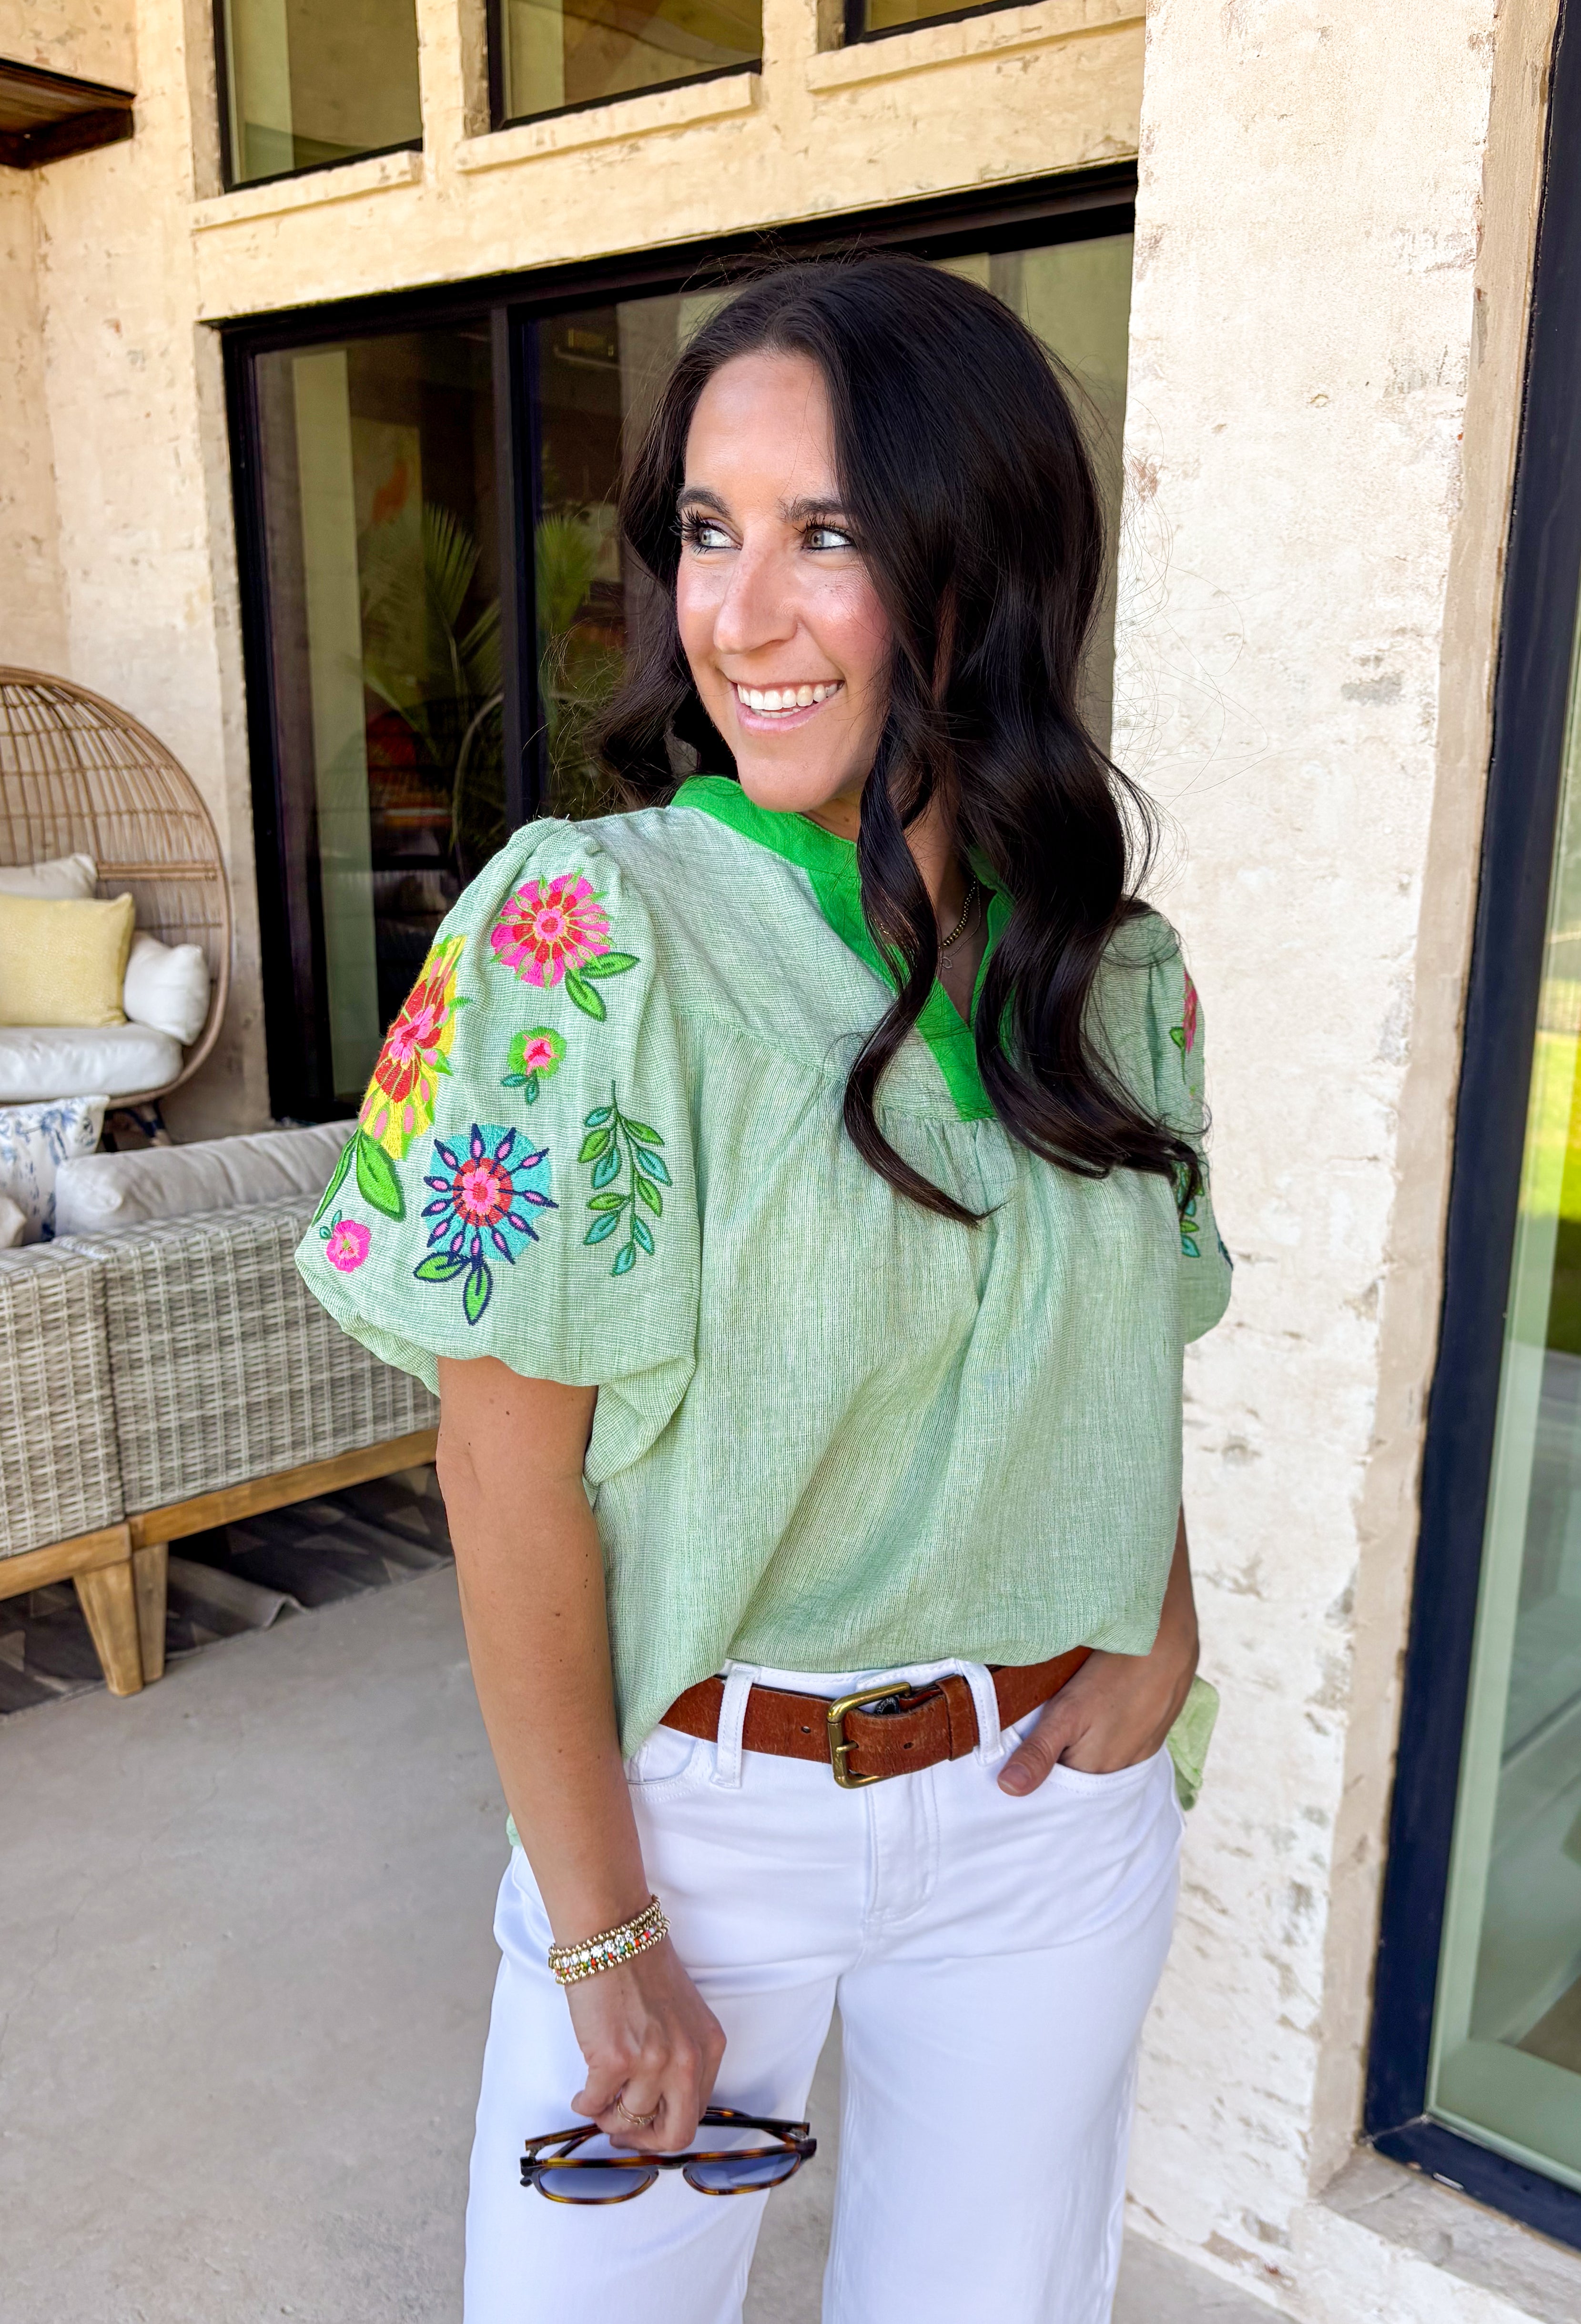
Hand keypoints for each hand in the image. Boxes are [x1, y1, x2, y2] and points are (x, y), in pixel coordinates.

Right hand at [566, 1937, 725, 2152]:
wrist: (613, 1933)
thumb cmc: (641, 1965)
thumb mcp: (681, 2015)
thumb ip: (680, 2057)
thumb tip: (656, 2102)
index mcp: (708, 2047)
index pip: (696, 2113)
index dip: (665, 2129)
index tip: (646, 2127)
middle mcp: (687, 2059)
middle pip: (675, 2134)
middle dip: (644, 2142)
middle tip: (622, 2133)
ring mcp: (652, 2062)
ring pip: (629, 2122)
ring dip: (608, 2118)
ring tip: (597, 2100)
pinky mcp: (614, 2059)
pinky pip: (595, 2105)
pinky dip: (585, 2105)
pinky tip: (582, 2093)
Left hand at [998, 1509, 1197, 1795]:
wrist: (1167, 1642)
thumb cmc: (1113, 1675)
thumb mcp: (1066, 1712)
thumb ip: (1039, 1752)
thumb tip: (1009, 1789)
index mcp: (1093, 1772)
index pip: (1053, 1785)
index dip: (1034, 1765)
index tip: (1018, 1745)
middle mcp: (1119, 1771)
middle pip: (1077, 1770)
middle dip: (1058, 1754)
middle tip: (1046, 1722)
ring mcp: (1139, 1752)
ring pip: (1099, 1756)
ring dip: (1084, 1743)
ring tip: (1074, 1714)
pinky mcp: (1152, 1735)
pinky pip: (1121, 1744)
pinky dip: (1107, 1733)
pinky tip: (1101, 1710)